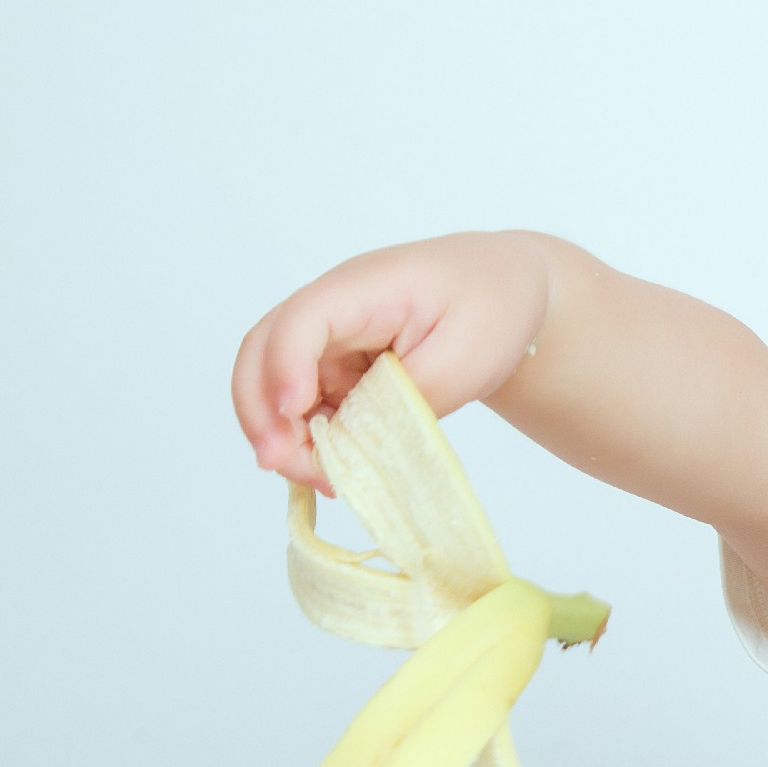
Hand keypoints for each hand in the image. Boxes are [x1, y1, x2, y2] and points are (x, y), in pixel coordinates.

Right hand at [231, 232, 552, 492]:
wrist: (506, 290)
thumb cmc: (492, 307)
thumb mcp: (467, 356)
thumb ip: (410, 395)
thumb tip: (355, 436)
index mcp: (366, 287)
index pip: (302, 319)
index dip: (285, 365)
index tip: (294, 410)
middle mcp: (332, 309)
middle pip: (262, 351)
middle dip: (261, 411)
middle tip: (278, 463)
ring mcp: (328, 339)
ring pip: (273, 385)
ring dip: (281, 434)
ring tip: (321, 479)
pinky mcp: (334, 367)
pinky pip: (303, 406)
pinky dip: (307, 439)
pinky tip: (332, 470)